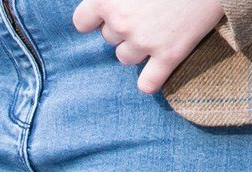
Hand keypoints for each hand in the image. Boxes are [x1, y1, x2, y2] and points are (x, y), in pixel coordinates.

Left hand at [73, 0, 225, 93]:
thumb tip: (106, 7)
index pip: (82, 22)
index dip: (95, 18)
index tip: (108, 14)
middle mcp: (122, 22)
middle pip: (109, 39)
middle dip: (122, 30)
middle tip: (145, 13)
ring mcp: (145, 42)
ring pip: (125, 58)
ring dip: (136, 50)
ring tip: (155, 30)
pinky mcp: (169, 55)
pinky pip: (147, 84)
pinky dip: (150, 79)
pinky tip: (158, 67)